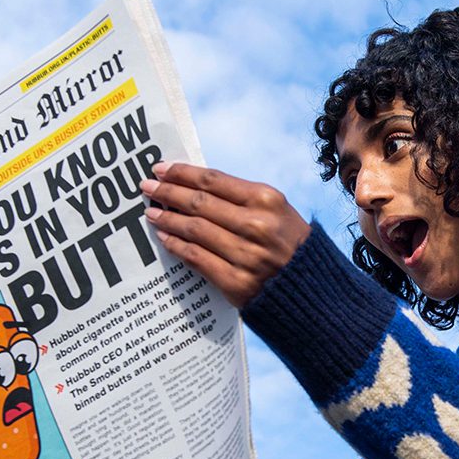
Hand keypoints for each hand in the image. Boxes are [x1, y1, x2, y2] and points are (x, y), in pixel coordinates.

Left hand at [141, 163, 310, 307]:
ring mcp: (245, 255)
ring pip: (194, 229)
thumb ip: (241, 197)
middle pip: (199, 202)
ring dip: (167, 218)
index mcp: (267, 200)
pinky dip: (176, 245)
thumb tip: (195, 185)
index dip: (182, 172)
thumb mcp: (277, 211)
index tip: (162, 168)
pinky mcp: (235, 282)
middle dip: (168, 192)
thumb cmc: (290, 244)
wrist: (311, 291)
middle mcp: (256, 225)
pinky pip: (196, 257)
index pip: (213, 180)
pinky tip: (164, 236)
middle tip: (147, 186)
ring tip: (152, 212)